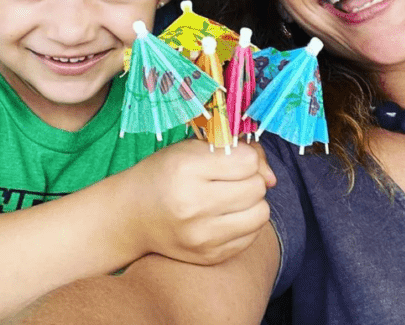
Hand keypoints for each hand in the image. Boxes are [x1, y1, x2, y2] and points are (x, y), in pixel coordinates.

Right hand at [124, 139, 275, 265]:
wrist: (132, 215)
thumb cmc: (165, 173)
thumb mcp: (192, 148)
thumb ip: (236, 151)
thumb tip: (272, 178)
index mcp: (186, 168)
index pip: (247, 161)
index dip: (245, 156)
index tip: (231, 158)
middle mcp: (193, 204)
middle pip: (256, 187)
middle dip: (250, 178)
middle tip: (231, 178)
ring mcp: (201, 236)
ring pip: (260, 214)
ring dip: (252, 202)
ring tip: (232, 197)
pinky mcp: (209, 256)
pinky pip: (251, 236)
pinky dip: (245, 222)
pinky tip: (225, 215)